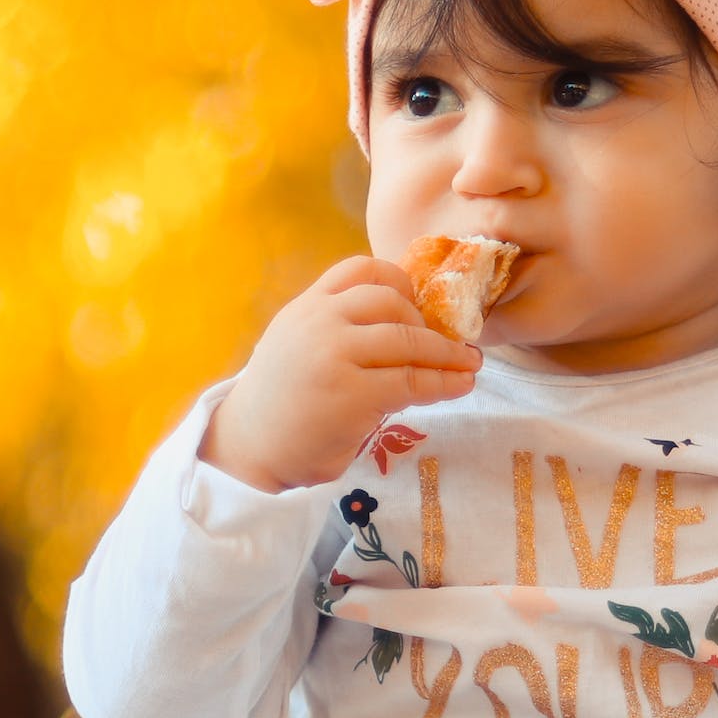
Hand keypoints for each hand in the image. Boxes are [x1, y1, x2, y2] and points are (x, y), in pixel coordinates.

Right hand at [201, 257, 481, 492]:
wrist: (249, 448)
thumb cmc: (281, 402)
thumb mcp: (299, 345)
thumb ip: (338, 328)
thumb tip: (407, 324)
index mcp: (306, 306)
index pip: (361, 268)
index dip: (399, 281)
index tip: (418, 303)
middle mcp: (319, 322)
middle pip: (392, 301)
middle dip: (428, 322)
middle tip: (446, 344)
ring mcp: (334, 356)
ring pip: (409, 339)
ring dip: (447, 353)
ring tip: (469, 365)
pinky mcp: (352, 395)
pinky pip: (412, 381)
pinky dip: (445, 383)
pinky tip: (460, 386)